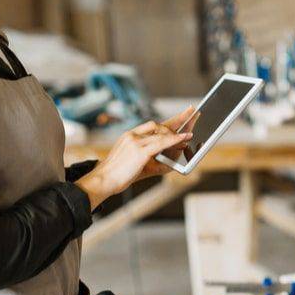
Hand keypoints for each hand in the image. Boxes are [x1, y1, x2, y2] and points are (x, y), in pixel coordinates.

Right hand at [77, 117, 192, 205]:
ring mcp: (135, 142)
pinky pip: (161, 143)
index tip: (180, 116)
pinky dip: (175, 140)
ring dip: (177, 134)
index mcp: (129, 136)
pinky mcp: (140, 151)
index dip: (167, 122)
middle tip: (192, 114)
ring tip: (188, 136)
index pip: (151, 125)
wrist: (102, 180)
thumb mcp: (132, 162)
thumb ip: (148, 159)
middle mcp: (132, 135)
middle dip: (177, 120)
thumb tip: (168, 164)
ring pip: (161, 134)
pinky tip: (184, 139)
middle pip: (158, 125)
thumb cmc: (116, 175)